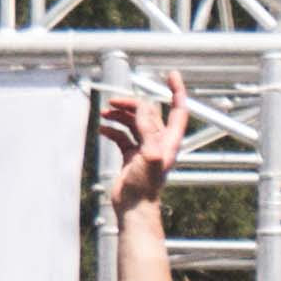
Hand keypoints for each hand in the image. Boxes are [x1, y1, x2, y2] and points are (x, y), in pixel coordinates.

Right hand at [95, 70, 189, 215]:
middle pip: (149, 114)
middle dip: (132, 104)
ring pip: (134, 123)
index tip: (172, 74)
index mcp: (170, 141)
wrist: (134, 207)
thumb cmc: (145, 187)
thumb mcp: (149, 156)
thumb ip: (149, 132)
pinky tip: (102, 129)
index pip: (178, 110)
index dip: (177, 92)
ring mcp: (145, 149)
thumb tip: (146, 107)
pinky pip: (122, 136)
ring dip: (120, 116)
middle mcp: (160, 143)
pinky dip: (112, 130)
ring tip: (104, 113)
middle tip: (113, 102)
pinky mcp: (131, 156)